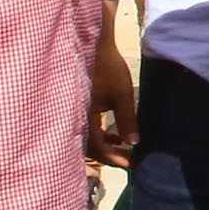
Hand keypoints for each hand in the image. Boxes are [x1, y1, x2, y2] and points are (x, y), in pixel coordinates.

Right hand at [87, 30, 136, 169]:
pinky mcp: (78, 106)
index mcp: (83, 118)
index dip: (115, 159)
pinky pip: (88, 127)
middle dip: (110, 155)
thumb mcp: (121, 94)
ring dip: (106, 145)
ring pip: (88, 138)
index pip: (97, 148)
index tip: (131, 165)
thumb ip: (127, 120)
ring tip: (125, 148)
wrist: (91, 43)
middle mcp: (74, 118)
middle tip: (129, 161)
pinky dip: (102, 133)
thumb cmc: (107, 67)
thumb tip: (133, 143)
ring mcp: (75, 112)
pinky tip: (116, 134)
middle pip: (90, 147)